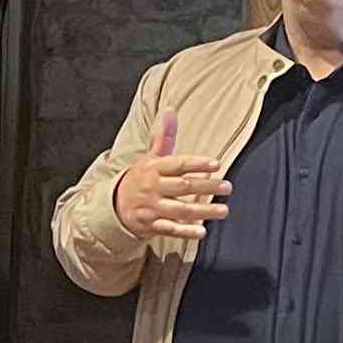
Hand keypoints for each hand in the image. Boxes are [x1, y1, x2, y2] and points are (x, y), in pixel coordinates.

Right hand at [112, 111, 230, 241]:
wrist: (114, 205)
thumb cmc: (141, 178)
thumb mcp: (150, 157)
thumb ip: (165, 137)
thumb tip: (171, 110)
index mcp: (154, 168)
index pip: (178, 164)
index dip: (197, 164)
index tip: (216, 164)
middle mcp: (153, 188)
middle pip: (182, 187)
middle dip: (206, 187)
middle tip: (227, 187)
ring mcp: (152, 208)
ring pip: (179, 210)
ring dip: (202, 211)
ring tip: (223, 210)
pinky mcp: (151, 225)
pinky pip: (170, 229)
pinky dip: (185, 231)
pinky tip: (201, 231)